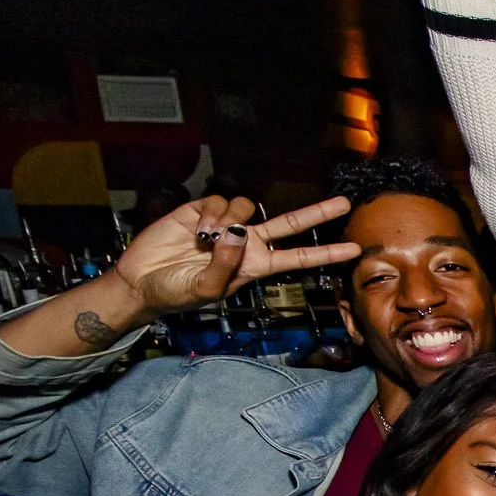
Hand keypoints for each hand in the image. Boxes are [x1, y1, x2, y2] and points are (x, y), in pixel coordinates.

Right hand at [115, 196, 359, 318]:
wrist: (142, 282)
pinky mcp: (202, 210)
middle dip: (317, 213)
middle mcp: (247, 243)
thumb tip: (239, 233)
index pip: (298, 258)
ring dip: (231, 220)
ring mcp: (227, 225)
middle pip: (290, 224)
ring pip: (248, 208)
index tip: (354, 250)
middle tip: (344, 203)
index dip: (326, 254)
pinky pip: (221, 202)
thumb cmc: (177, 293)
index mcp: (256, 266)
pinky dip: (212, 214)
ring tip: (208, 239)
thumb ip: (228, 264)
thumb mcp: (208, 289)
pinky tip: (198, 229)